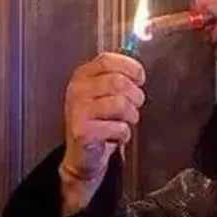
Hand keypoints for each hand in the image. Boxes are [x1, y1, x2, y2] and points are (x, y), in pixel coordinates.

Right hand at [60, 53, 145, 213]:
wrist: (84, 156)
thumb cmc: (98, 123)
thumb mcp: (104, 95)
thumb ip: (118, 77)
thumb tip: (137, 69)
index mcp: (82, 77)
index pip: (107, 60)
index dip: (129, 68)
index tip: (139, 78)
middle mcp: (77, 90)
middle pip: (118, 82)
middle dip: (135, 96)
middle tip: (134, 106)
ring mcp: (78, 110)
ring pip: (120, 103)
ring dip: (131, 116)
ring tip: (125, 122)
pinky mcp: (83, 131)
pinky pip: (118, 127)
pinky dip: (124, 134)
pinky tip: (116, 136)